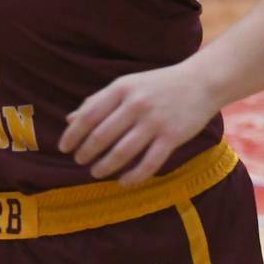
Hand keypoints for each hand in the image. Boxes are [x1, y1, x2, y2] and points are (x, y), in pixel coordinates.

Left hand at [58, 61, 218, 185]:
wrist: (200, 82)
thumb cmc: (156, 84)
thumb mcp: (124, 85)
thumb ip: (97, 101)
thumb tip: (69, 119)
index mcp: (120, 89)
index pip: (88, 115)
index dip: (73, 134)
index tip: (63, 148)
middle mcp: (136, 104)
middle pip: (102, 135)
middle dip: (86, 152)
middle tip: (79, 161)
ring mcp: (155, 122)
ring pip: (123, 151)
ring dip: (106, 166)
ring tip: (95, 172)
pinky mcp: (173, 137)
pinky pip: (150, 162)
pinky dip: (134, 175)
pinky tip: (123, 182)